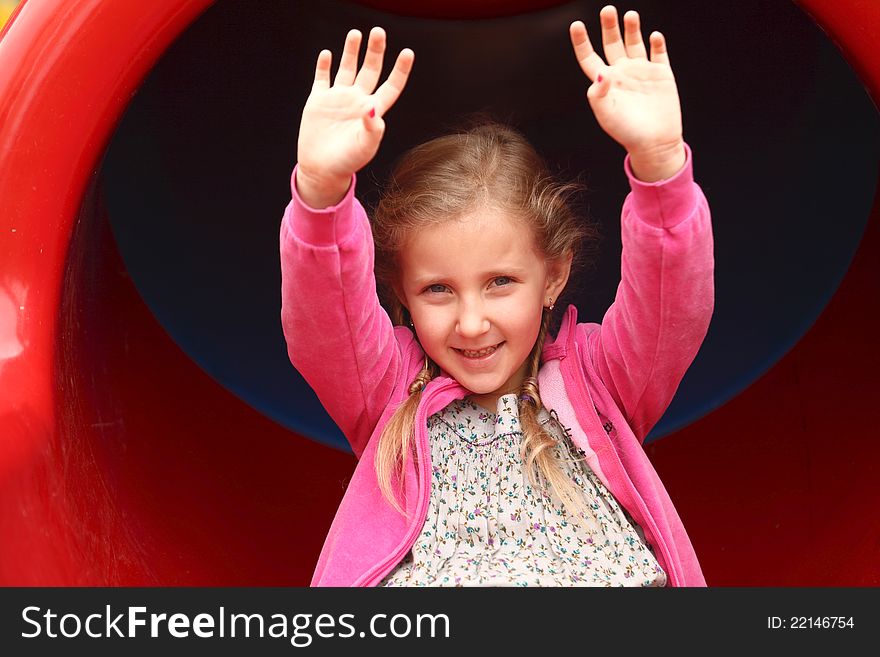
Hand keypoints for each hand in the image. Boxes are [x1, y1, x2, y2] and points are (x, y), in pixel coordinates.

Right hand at [297, 27, 413, 206]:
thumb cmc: (347, 162)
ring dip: (351, 51)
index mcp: (373, 111)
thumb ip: (372, 129)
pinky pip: (322, 78)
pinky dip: (324, 65)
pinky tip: (327, 54)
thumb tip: (373, 108)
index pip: (390, 86)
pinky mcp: (318, 101)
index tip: (407, 53)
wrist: (322, 170)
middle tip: (378, 32)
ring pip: (347, 68)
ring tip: (355, 33)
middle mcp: (357, 101)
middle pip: (370, 70)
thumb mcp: (364, 148)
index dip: (400, 70)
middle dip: (375, 51)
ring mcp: (338, 99)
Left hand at [570, 6, 683, 180]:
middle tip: (607, 10)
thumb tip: (600, 72)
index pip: (589, 57)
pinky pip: (658, 53)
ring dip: (632, 29)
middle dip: (609, 26)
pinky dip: (657, 43)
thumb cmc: (627, 132)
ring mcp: (642, 71)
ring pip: (634, 42)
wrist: (654, 142)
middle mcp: (622, 73)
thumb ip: (598, 94)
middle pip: (612, 43)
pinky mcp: (661, 74)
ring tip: (630, 15)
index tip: (576, 25)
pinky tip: (654, 36)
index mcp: (605, 82)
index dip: (582, 42)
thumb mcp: (606, 115)